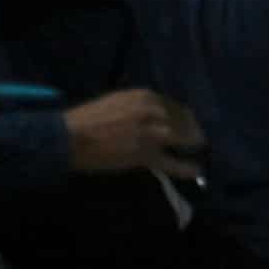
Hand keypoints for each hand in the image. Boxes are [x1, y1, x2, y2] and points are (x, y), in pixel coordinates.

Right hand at [65, 89, 205, 179]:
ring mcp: (152, 133)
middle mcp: (153, 112)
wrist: (70, 137)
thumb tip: (155, 113)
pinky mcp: (145, 154)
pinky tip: (197, 171)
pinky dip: (186, 168)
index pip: (174, 107)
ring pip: (181, 139)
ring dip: (191, 144)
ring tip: (197, 149)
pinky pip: (171, 163)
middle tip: (196, 138)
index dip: (183, 117)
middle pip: (182, 121)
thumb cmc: (88, 119)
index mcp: (146, 97)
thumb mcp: (118, 101)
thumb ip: (140, 106)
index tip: (187, 122)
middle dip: (190, 130)